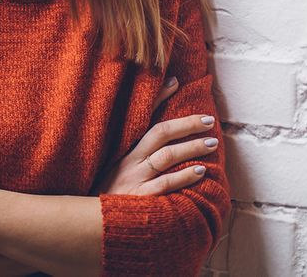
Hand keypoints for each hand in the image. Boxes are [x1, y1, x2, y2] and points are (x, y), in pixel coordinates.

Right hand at [94, 76, 218, 195]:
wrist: (94, 223)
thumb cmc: (110, 193)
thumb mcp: (115, 167)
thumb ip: (136, 146)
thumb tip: (157, 118)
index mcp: (123, 150)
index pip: (141, 117)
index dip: (158, 98)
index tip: (176, 83)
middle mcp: (128, 161)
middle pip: (159, 133)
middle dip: (186, 124)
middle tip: (209, 121)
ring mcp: (134, 179)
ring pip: (165, 156)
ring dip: (191, 148)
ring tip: (211, 144)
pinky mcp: (139, 198)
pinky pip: (164, 184)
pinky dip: (183, 176)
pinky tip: (200, 172)